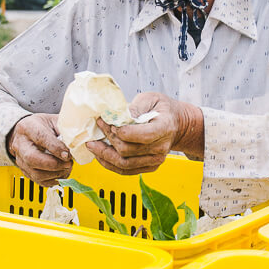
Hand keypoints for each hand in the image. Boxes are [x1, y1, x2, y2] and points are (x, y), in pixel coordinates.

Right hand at [7, 113, 72, 186]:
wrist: (27, 131)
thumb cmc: (41, 125)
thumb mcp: (53, 121)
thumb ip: (64, 130)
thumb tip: (77, 143)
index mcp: (28, 127)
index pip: (40, 138)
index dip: (56, 148)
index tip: (68, 154)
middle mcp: (21, 144)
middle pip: (33, 159)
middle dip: (54, 164)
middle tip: (68, 163)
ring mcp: (20, 159)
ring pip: (36, 173)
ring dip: (55, 174)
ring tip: (67, 168)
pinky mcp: (25, 170)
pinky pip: (38, 181)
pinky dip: (53, 180)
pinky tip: (61, 173)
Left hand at [86, 92, 202, 174]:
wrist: (176, 124)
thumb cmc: (162, 109)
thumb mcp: (151, 98)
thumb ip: (135, 106)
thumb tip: (117, 116)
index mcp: (164, 128)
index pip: (142, 135)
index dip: (122, 131)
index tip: (109, 121)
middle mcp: (160, 147)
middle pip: (128, 150)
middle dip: (108, 139)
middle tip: (98, 128)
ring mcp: (155, 160)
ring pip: (124, 164)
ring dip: (105, 155)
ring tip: (92, 146)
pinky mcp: (149, 167)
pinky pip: (126, 170)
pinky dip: (110, 164)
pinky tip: (101, 155)